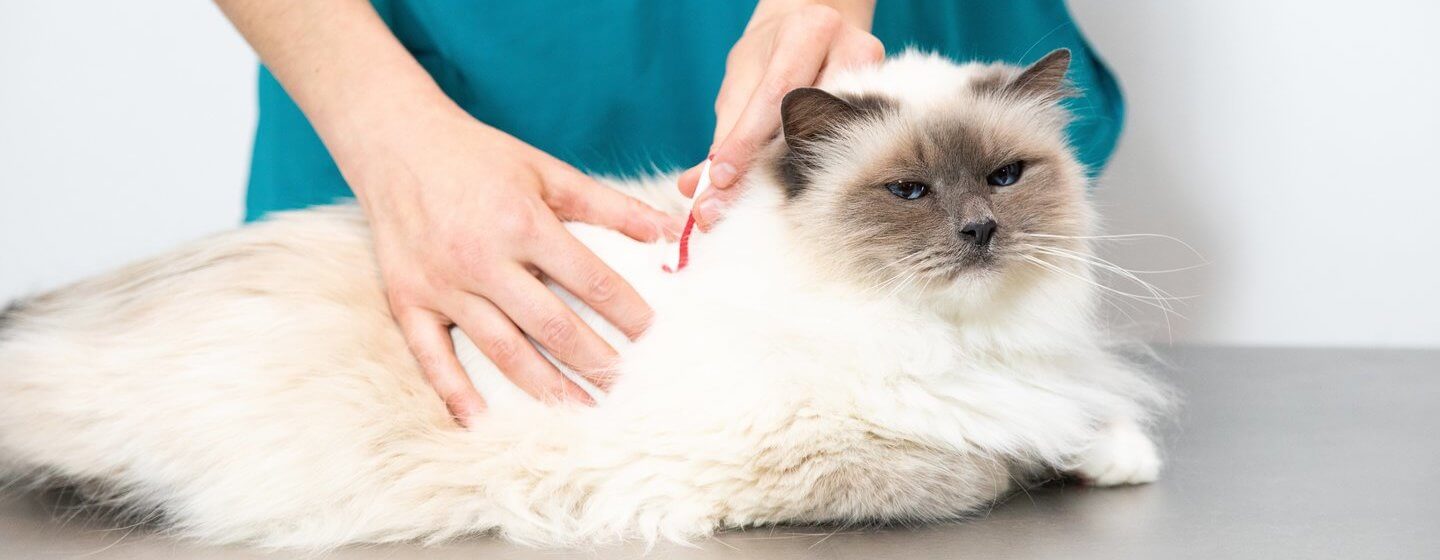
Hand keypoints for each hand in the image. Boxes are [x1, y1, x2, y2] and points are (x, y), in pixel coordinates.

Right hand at [346, 104, 680, 423]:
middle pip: (552, 325)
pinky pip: (432, 359)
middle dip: (596, 360)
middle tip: (629, 387)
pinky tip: (485, 423)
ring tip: (583, 412)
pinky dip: (457, 394)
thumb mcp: (547, 170)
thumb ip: (609, 204)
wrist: (394, 141)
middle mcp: (482, 259)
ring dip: (547, 388)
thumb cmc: (479, 157)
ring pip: (503, 350)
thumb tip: (669, 229)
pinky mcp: (407, 301)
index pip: (590, 280)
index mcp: (521, 222)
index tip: (655, 338)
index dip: (628, 313)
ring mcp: (442, 285)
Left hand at [677, 0, 883, 229]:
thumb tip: (695, 185)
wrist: (818, 26)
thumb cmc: (774, 56)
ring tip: (768, 204)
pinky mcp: (892, 101)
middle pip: (810, 120)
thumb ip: (724, 133)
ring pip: (836, 138)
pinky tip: (806, 194)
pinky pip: (854, 146)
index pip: (774, 94)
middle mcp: (850, 48)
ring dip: (799, 175)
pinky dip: (825, 172)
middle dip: (768, 167)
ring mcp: (878, 77)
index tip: (720, 179)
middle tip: (733, 204)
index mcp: (807, 30)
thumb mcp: (743, 81)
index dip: (746, 141)